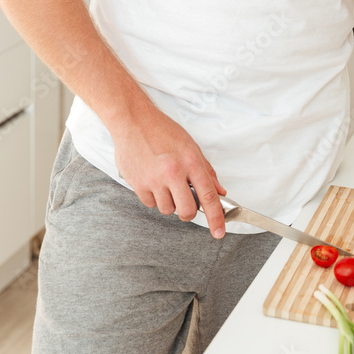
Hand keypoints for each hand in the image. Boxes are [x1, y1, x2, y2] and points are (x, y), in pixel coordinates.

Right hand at [112, 101, 227, 237]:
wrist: (134, 121)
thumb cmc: (162, 131)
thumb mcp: (191, 146)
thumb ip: (206, 171)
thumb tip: (220, 191)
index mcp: (191, 161)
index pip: (208, 196)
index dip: (216, 218)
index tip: (219, 232)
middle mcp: (173, 172)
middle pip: (187, 211)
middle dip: (188, 211)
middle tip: (185, 199)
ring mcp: (154, 180)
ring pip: (168, 209)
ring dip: (169, 201)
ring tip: (165, 181)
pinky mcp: (138, 184)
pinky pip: (151, 204)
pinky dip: (153, 197)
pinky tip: (152, 180)